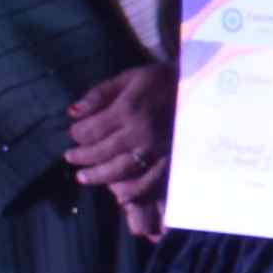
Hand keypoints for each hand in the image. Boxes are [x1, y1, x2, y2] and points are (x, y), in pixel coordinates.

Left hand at [59, 62, 168, 201]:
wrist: (203, 88)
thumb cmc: (161, 81)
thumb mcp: (130, 77)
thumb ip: (99, 94)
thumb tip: (72, 113)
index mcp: (127, 109)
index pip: (89, 130)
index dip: (76, 133)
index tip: (73, 133)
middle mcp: (139, 132)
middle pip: (100, 152)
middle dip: (80, 157)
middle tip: (70, 157)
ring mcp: (155, 149)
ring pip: (119, 170)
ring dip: (97, 176)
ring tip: (83, 177)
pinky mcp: (169, 158)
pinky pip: (147, 182)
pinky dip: (131, 192)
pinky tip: (118, 195)